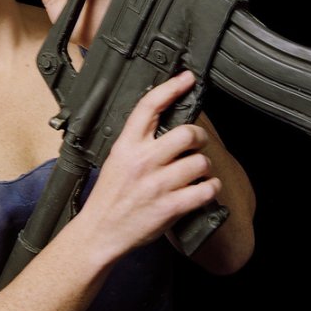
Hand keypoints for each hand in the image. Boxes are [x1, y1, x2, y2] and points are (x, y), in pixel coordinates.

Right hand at [76, 71, 222, 260]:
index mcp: (127, 146)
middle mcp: (143, 162)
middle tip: (197, 143)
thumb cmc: (109, 197)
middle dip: (199, 136)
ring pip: (200, 162)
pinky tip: (204, 190)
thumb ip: (137, 142)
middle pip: (186, 133)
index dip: (172, 87)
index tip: (186, 79)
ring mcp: (158, 184)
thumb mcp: (116, 160)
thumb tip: (162, 123)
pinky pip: (205, 190)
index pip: (150, 106)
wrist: (100, 231)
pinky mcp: (170, 206)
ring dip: (205, 167)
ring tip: (198, 172)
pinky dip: (210, 189)